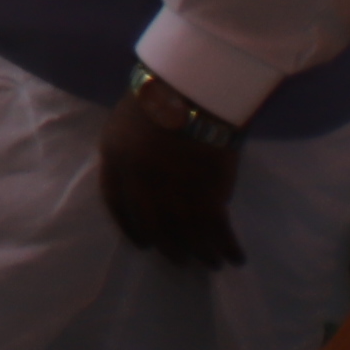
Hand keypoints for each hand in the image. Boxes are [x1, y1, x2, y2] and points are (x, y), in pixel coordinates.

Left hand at [100, 79, 244, 269]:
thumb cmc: (159, 95)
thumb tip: (141, 184)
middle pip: (153, 226)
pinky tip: (234, 256)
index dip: (128, 228)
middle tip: (178, 259)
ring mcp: (174, 190)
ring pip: (186, 234)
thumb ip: (129, 155)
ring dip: (200, 253)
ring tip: (210, 263)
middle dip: (167, 248)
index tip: (141, 242)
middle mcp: (139, 182)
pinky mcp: (209, 193)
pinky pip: (217, 230)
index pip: (115, 204)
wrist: (192, 87)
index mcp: (114, 159)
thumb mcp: (126, 122)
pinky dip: (227, 246)